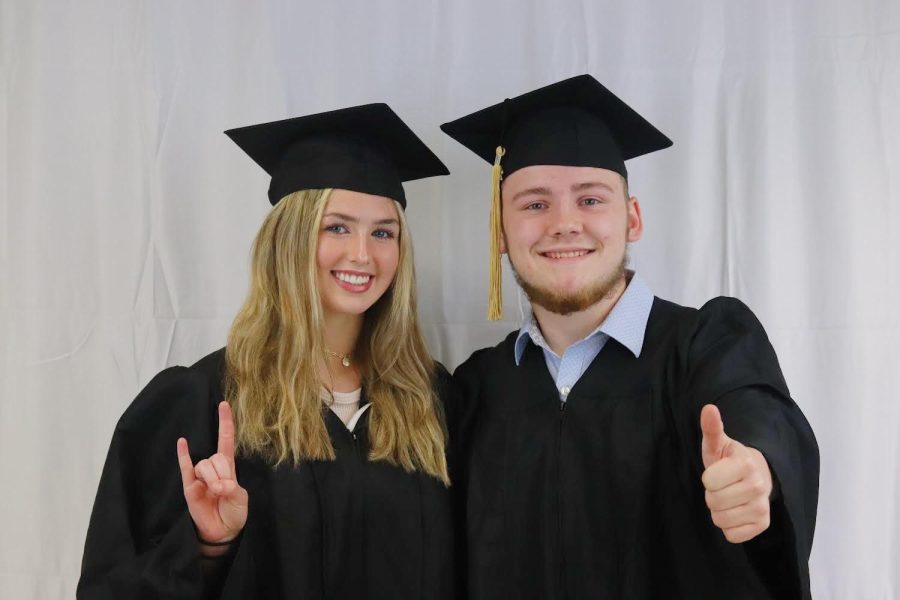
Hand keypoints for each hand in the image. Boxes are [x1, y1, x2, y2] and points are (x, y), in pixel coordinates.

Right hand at [177, 401, 248, 554]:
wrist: (223, 531)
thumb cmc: (234, 512)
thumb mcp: (240, 499)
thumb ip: (232, 488)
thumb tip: (219, 485)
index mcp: (228, 467)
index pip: (226, 440)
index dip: (225, 423)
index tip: (224, 405)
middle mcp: (213, 468)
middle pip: (216, 458)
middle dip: (222, 473)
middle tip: (225, 490)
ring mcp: (200, 476)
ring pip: (204, 465)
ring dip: (212, 477)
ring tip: (216, 492)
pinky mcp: (189, 486)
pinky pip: (185, 468)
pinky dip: (183, 455)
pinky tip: (182, 443)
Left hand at [700, 404, 771, 542]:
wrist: (758, 476)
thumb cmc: (730, 460)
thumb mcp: (718, 444)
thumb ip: (712, 428)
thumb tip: (708, 408)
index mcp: (745, 464)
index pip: (709, 481)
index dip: (708, 478)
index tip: (718, 472)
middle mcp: (758, 486)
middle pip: (714, 502)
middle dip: (712, 495)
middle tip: (723, 486)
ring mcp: (762, 507)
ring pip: (720, 520)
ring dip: (719, 511)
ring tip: (728, 497)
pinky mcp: (762, 525)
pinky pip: (732, 535)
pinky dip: (729, 526)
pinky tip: (735, 511)